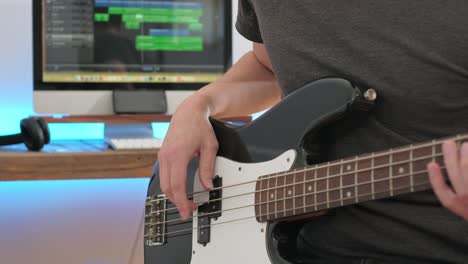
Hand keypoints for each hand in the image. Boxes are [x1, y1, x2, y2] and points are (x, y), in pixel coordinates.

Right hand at [158, 95, 218, 219]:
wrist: (189, 112)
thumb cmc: (200, 126)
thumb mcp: (210, 147)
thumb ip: (208, 168)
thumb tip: (207, 186)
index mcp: (178, 154)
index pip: (177, 184)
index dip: (181, 201)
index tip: (187, 212)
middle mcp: (166, 156)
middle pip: (167, 187)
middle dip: (178, 202)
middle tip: (190, 210)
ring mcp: (162, 155)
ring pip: (163, 183)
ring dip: (173, 195)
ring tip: (187, 201)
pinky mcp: (162, 155)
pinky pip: (163, 176)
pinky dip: (170, 186)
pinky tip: (180, 190)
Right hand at [428, 140, 467, 220]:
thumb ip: (464, 200)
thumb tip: (458, 171)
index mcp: (463, 210)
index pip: (444, 194)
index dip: (435, 178)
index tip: (431, 164)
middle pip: (456, 176)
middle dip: (450, 157)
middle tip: (448, 143)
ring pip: (466, 170)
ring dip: (465, 155)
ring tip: (466, 145)